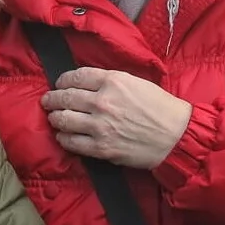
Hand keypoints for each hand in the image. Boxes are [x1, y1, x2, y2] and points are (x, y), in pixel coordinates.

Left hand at [41, 68, 192, 168]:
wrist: (176, 136)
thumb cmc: (161, 108)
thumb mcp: (137, 82)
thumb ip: (112, 81)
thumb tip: (89, 83)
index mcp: (112, 81)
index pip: (76, 76)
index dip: (63, 80)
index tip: (60, 83)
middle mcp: (102, 102)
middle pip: (65, 97)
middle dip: (52, 99)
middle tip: (48, 101)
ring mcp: (99, 126)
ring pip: (63, 120)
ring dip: (55, 118)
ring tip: (54, 118)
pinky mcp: (101, 148)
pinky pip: (72, 142)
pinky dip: (64, 138)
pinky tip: (63, 136)